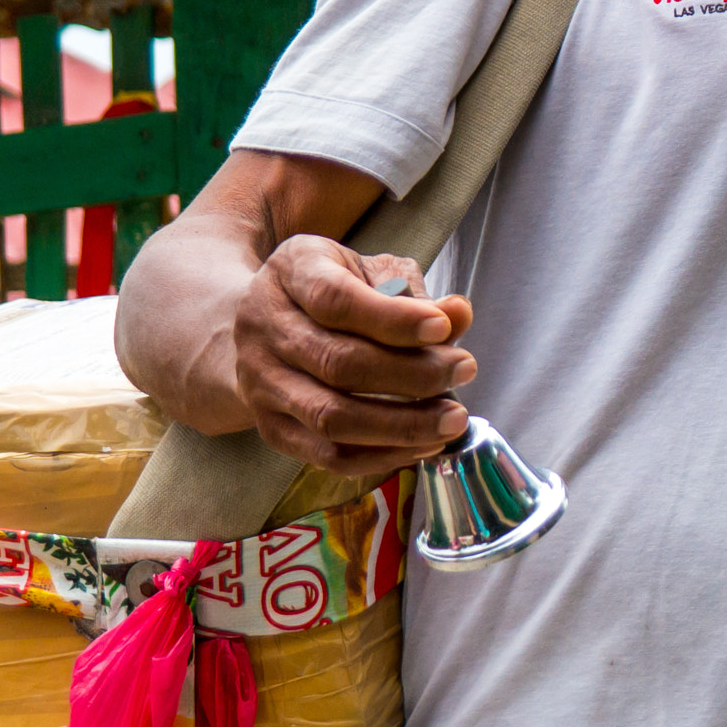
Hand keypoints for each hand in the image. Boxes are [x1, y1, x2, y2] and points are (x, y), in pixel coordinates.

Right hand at [232, 236, 475, 477]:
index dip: (392, 318)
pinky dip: (380, 456)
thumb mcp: (368, 270)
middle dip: (412, 374)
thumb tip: (458, 315)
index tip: (443, 328)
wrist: (262, 321)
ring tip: (451, 420)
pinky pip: (327, 454)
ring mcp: (261, 382)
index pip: (336, 299)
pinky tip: (422, 444)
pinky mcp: (269, 427)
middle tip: (465, 371)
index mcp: (291, 272)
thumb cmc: (331, 289)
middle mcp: (265, 327)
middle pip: (338, 363)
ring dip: (401, 425)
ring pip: (331, 417)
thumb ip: (412, 292)